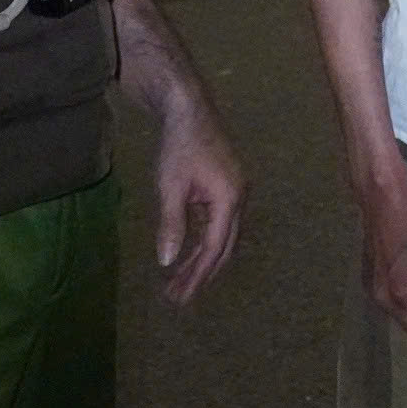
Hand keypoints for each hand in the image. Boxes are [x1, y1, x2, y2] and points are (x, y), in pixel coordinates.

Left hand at [151, 95, 243, 306]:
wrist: (188, 109)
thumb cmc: (178, 146)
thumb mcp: (170, 187)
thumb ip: (172, 225)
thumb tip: (167, 262)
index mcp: (230, 199)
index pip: (215, 247)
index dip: (198, 275)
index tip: (180, 296)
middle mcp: (239, 198)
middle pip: (224, 247)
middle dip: (202, 274)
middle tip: (178, 299)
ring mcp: (235, 192)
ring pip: (222, 237)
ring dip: (202, 260)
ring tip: (180, 282)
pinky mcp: (226, 187)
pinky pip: (218, 224)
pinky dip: (203, 242)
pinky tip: (188, 252)